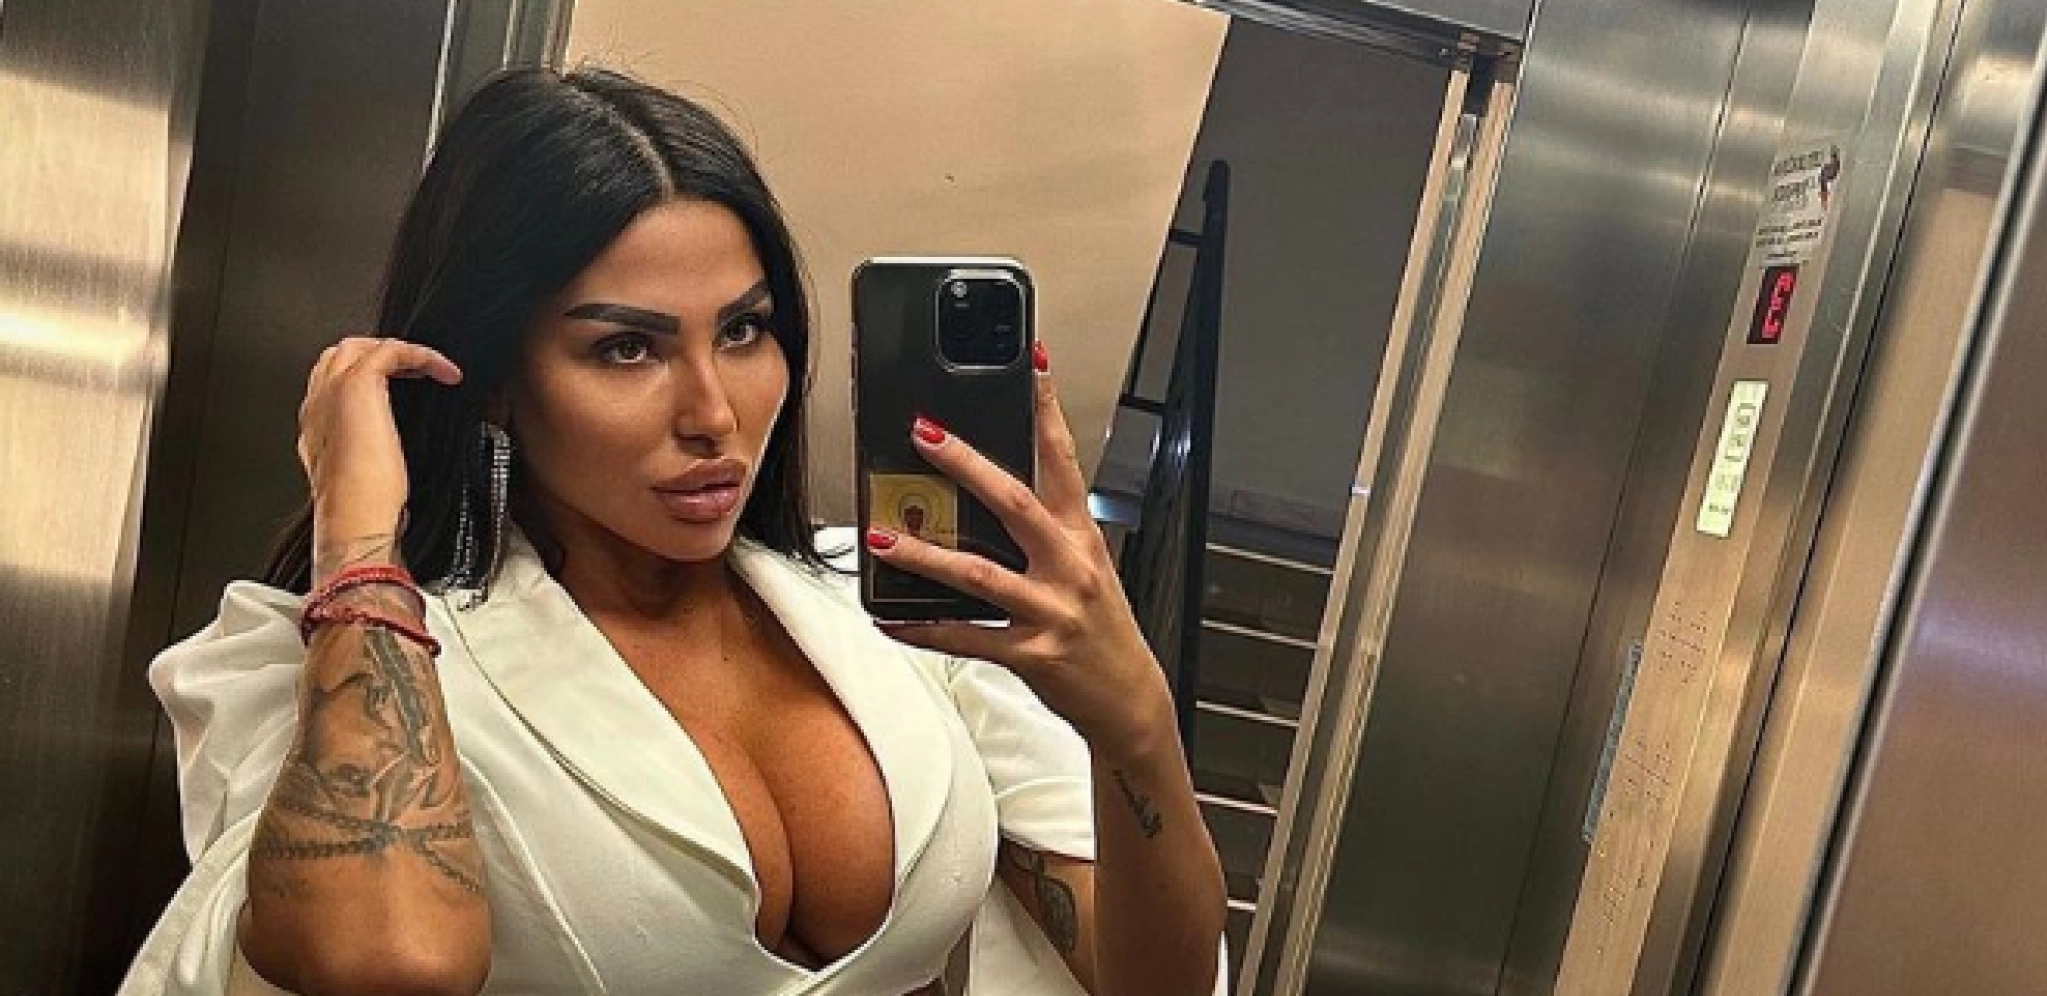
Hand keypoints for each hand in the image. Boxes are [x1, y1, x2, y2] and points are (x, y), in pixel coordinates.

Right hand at [296, 336, 462, 580]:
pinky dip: (420, 354)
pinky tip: (443, 371)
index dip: (366, 378)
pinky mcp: (355, 386)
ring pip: (357, 347)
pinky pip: (390, 351)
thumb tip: (391, 450)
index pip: (332, 384)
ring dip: (396, 351)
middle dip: (376, 355)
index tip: (402, 386)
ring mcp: (330, 392)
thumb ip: (369, 452)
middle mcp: (317, 406)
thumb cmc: (363, 511)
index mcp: (315, 428)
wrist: (354, 520)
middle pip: (339, 356)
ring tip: (427, 366)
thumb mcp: (364, 475)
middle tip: (413, 369)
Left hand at [867, 347, 1175, 759]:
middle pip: (1014, 502)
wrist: (1129, 699)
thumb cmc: (1101, 628)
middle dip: (966, 464)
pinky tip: (891, 619)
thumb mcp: (1085, 568)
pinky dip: (923, 629)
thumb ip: (1045, 532)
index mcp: (1081, 536)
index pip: (1063, 459)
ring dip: (925, 552)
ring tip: (880, 535)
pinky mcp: (1031, 653)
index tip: (1032, 363)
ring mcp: (1049, 610)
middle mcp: (1067, 566)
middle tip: (923, 433)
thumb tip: (987, 493)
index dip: (1047, 409)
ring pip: (979, 573)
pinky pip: (967, 637)